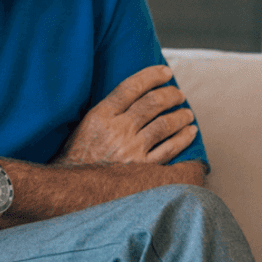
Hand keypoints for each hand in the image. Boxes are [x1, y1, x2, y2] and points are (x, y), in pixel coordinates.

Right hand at [54, 65, 196, 165]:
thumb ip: (107, 111)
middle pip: (153, 103)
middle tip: (178, 94)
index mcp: (100, 116)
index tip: (165, 72)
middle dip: (170, 95)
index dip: (151, 76)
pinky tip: (190, 132)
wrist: (72, 188)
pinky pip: (170, 149)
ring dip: (180, 115)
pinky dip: (183, 138)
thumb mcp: (84, 126)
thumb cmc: (76, 156)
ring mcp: (132, 150)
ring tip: (186, 113)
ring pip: (165, 124)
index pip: (131, 87)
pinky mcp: (142, 168)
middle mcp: (118, 130)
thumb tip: (134, 97)